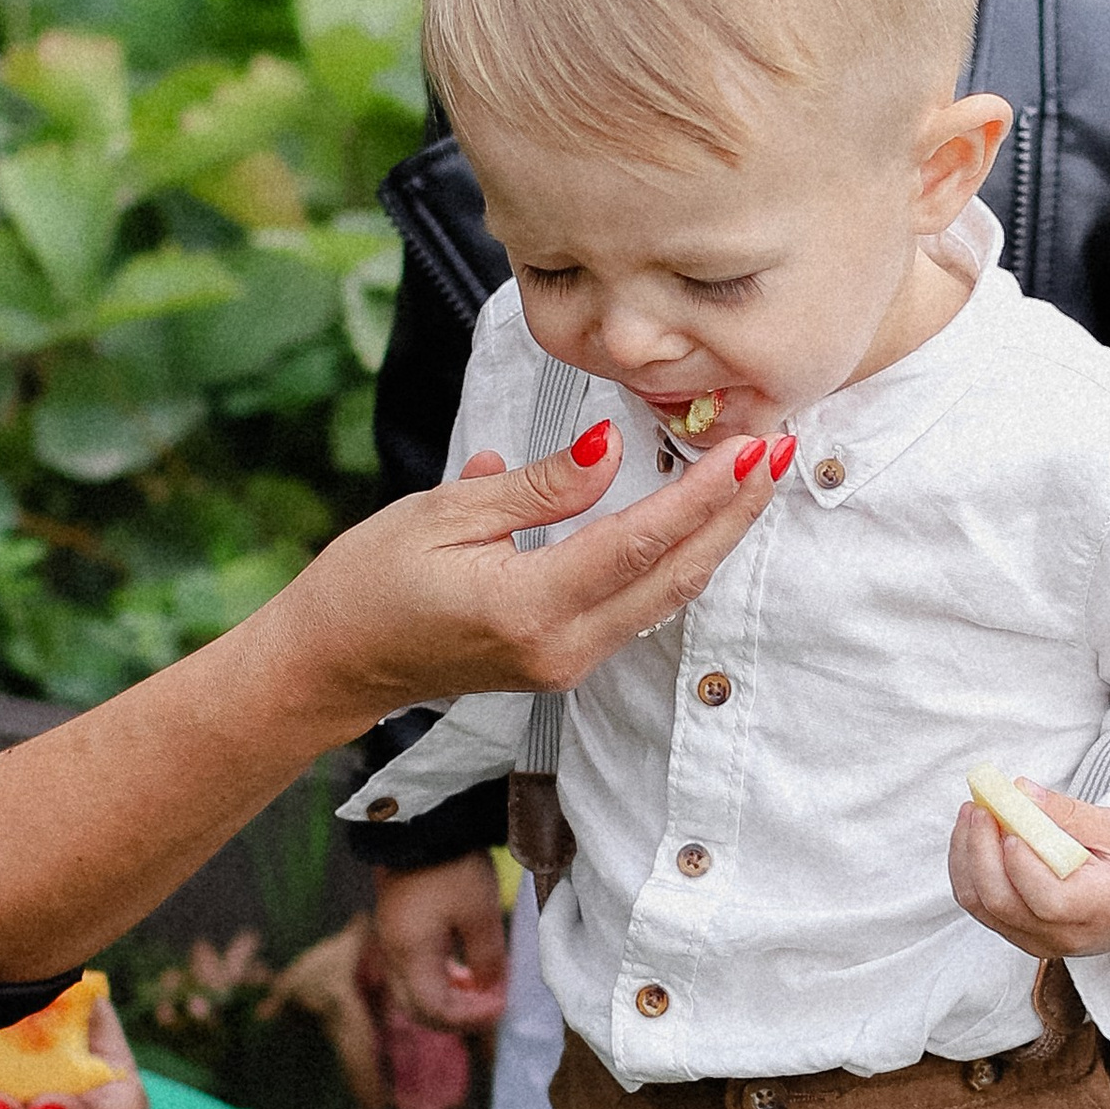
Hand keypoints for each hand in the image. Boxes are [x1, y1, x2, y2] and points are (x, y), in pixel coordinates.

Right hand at [274, 422, 792, 729]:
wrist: (332, 662)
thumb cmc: (371, 581)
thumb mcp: (446, 512)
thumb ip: (539, 485)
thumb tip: (609, 446)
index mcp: (527, 607)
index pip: (641, 542)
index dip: (704, 493)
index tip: (751, 447)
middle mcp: (561, 646)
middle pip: (673, 575)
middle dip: (732, 514)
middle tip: (777, 450)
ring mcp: (566, 661)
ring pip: (663, 594)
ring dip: (713, 536)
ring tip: (752, 478)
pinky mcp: (564, 659)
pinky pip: (637, 604)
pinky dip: (674, 558)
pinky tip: (699, 516)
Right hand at [373, 852, 509, 1035]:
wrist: (420, 820)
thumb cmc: (451, 866)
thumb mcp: (479, 913)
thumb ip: (487, 958)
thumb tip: (491, 988)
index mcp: (410, 953)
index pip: (435, 1010)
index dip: (471, 1017)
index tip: (502, 1004)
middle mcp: (392, 952)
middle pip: (417, 1009)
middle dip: (457, 1017)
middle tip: (492, 1006)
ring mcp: (390, 940)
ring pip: (412, 992)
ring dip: (447, 999)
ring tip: (482, 989)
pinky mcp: (395, 926)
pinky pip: (411, 971)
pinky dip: (438, 980)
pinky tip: (463, 969)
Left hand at [948, 780, 1109, 962]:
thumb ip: (1066, 814)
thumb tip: (1019, 792)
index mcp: (1098, 911)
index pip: (1046, 898)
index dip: (1019, 861)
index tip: (1006, 819)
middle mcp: (1064, 937)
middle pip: (1001, 903)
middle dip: (979, 850)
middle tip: (978, 808)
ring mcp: (1041, 943)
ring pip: (982, 908)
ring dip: (966, 860)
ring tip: (971, 816)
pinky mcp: (1025, 937)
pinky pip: (984, 910)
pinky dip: (971, 874)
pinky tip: (974, 841)